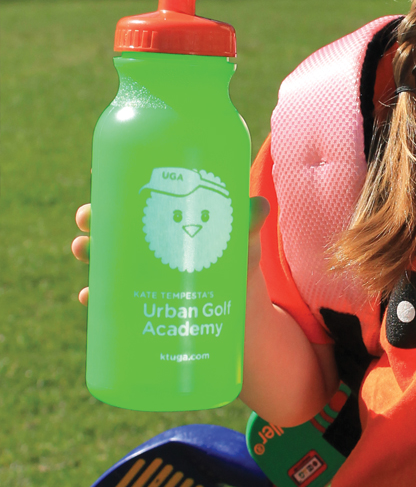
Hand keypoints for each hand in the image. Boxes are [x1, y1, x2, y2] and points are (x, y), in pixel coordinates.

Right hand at [72, 198, 270, 304]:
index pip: (136, 195)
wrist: (241, 317)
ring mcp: (143, 275)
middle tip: (87, 218)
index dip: (114, 182)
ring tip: (83, 251)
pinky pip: (110, 300)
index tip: (99, 170)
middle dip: (93, 218)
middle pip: (111, 225)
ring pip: (105, 259)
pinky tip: (89, 298)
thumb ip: (248, 226)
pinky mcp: (142, 305)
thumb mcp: (243, 245)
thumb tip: (261, 205)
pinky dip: (96, 299)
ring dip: (88, 253)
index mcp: (168, 221)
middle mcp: (149, 245)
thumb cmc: (237, 269)